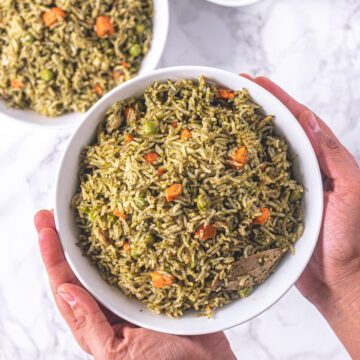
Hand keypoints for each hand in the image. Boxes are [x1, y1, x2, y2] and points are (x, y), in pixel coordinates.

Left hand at [34, 210, 235, 359]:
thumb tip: (66, 291)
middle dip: (62, 241)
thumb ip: (91, 326)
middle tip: (48, 214)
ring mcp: (130, 291)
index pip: (65, 284)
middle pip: (79, 268)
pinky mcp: (153, 282)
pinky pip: (134, 259)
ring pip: (104, 261)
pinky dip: (123, 243)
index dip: (52, 256)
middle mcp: (108, 303)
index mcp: (95, 321)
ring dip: (88, 239)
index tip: (44, 227)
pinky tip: (119, 227)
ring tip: (74, 215)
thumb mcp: (117, 353)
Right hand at [241, 74, 359, 357]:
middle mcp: (298, 171)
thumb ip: (334, 157)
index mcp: (319, 161)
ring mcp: (280, 189)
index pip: (296, 121)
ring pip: (257, 157)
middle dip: (252, 111)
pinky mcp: (267, 209)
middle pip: (273, 133)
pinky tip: (219, 166)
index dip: (276, 99)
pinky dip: (234, 172)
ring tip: (219, 121)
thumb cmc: (350, 240)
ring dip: (240, 137)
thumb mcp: (351, 192)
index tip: (254, 81)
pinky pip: (248, 185)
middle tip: (229, 95)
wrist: (339, 280)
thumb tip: (311, 122)